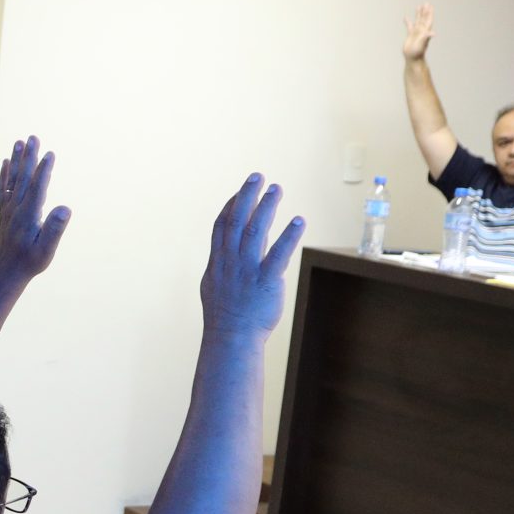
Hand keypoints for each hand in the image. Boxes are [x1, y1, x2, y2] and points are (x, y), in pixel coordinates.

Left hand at [0, 137, 70, 279]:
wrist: (6, 272)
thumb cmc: (30, 262)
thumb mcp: (47, 249)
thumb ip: (55, 228)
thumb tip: (65, 208)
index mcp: (27, 215)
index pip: (37, 187)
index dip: (44, 170)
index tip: (50, 153)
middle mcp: (16, 208)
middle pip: (23, 177)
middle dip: (29, 157)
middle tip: (33, 137)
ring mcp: (9, 209)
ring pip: (13, 179)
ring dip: (17, 160)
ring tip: (20, 142)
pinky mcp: (6, 212)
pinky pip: (4, 188)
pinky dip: (5, 174)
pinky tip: (6, 162)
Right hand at [200, 174, 305, 335]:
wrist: (230, 338)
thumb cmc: (224, 316)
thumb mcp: (214, 286)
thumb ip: (223, 265)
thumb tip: (230, 249)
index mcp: (217, 262)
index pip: (221, 225)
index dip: (230, 205)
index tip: (240, 191)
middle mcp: (230, 261)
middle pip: (237, 220)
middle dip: (246, 195)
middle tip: (258, 176)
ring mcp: (247, 270)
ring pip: (255, 231)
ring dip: (266, 207)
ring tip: (276, 189)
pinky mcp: (266, 281)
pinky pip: (278, 254)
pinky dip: (288, 235)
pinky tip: (298, 220)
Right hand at [402, 4, 433, 60]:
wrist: (413, 58)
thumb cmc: (418, 52)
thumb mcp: (422, 44)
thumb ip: (427, 37)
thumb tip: (433, 33)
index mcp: (425, 31)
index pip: (428, 20)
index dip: (429, 13)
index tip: (430, 6)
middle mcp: (421, 30)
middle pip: (424, 18)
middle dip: (425, 11)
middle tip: (426, 3)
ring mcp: (416, 32)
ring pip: (417, 20)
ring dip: (418, 14)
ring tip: (419, 6)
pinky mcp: (410, 35)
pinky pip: (409, 26)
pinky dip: (408, 21)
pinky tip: (406, 17)